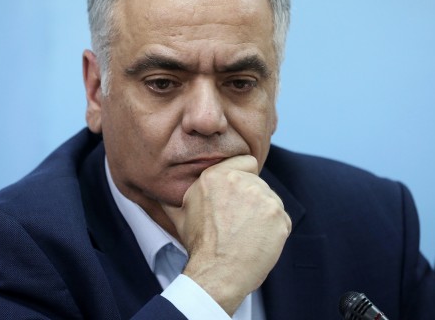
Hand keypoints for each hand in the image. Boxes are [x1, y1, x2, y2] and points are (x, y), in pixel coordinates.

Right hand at [162, 155, 290, 314]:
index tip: (237, 196)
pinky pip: (282, 218)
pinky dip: (274, 230)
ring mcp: (264, 198)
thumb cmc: (199, 245)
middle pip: (258, 183)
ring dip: (263, 214)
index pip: (245, 162)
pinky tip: (259, 242)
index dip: (243, 178)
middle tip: (238, 222)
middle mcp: (242, 181)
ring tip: (247, 234)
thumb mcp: (179, 214)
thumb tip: (152, 188)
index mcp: (216, 175)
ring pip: (271, 200)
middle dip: (251, 200)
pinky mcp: (279, 216)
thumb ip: (173, 195)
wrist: (218, 273)